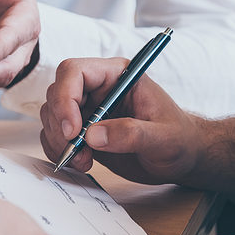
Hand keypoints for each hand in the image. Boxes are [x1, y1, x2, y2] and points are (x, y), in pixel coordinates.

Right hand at [39, 57, 201, 184]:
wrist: (182, 158)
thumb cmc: (180, 139)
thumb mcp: (164, 137)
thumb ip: (132, 133)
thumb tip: (93, 135)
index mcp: (118, 74)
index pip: (76, 71)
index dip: (66, 97)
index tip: (72, 129)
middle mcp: (98, 87)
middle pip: (57, 92)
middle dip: (60, 124)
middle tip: (76, 150)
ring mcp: (89, 108)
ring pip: (52, 114)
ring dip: (59, 140)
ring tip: (84, 161)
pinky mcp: (84, 130)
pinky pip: (56, 134)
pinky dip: (59, 150)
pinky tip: (82, 163)